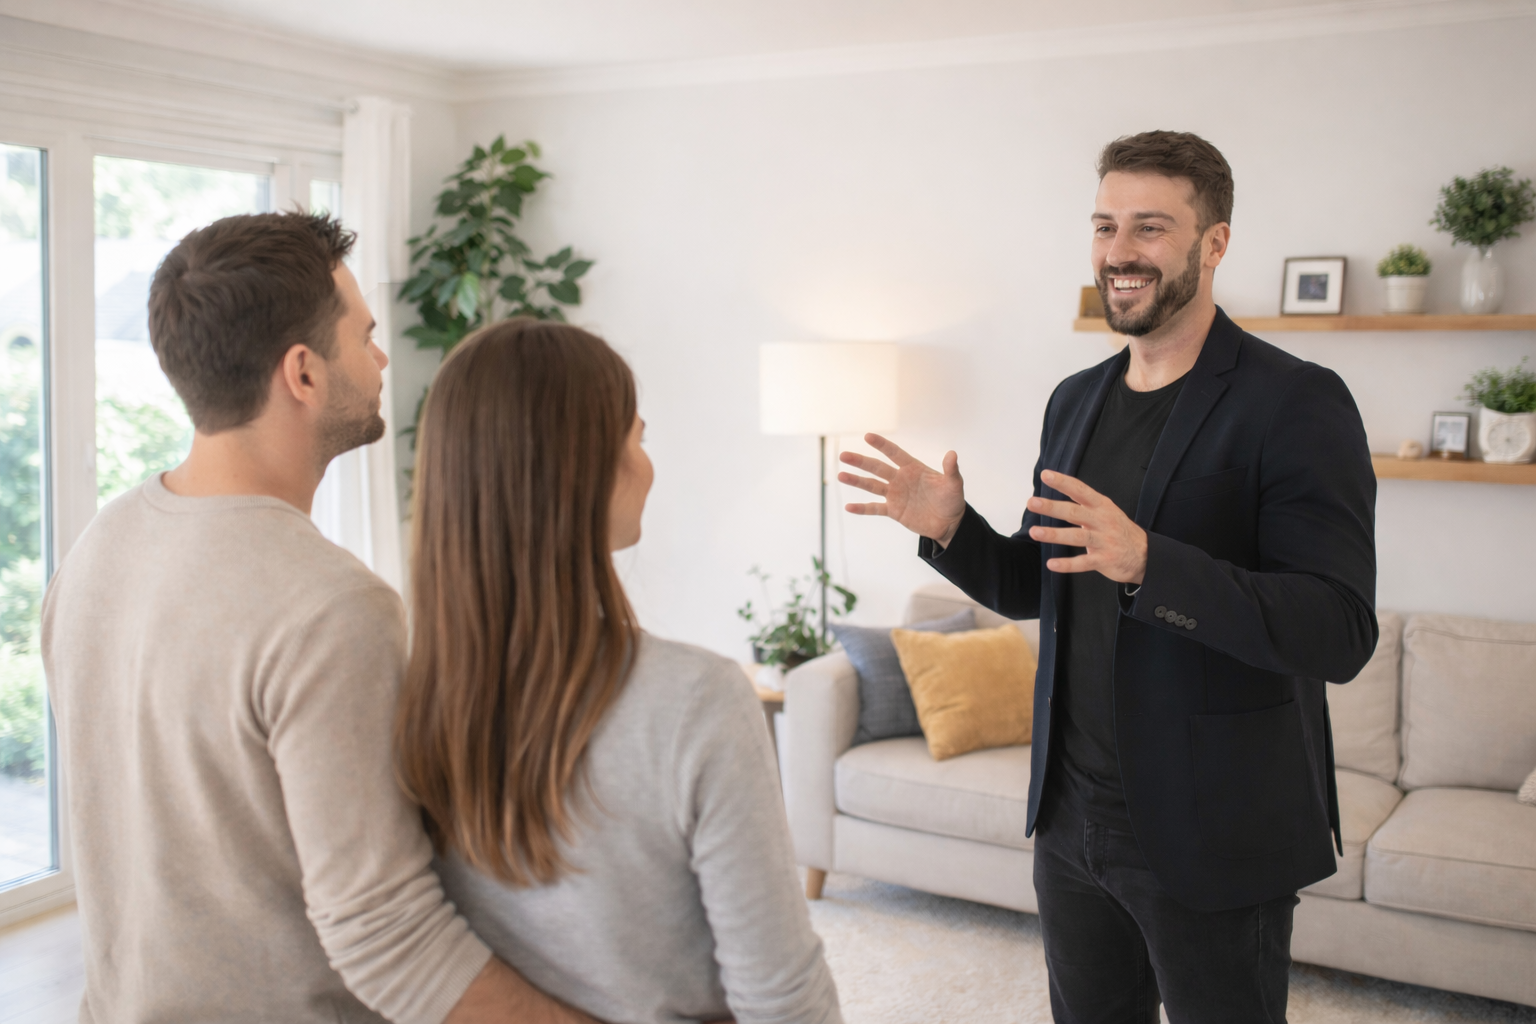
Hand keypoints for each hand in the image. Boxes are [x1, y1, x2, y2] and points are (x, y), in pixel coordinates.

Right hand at [838, 433, 965, 546]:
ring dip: (856, 481)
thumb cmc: (952, 500)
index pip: (894, 453)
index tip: (867, 436)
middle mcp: (900, 479)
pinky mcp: (894, 511)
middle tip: (844, 455)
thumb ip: (951, 470)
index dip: (882, 445)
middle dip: (860, 462)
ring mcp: (895, 495)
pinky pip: (874, 508)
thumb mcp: (954, 484)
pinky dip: (862, 508)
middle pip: (877, 468)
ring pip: (872, 486)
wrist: (949, 523)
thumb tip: (952, 454)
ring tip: (841, 475)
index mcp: (913, 468)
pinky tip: (849, 506)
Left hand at [1026, 470, 1147, 584]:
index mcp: (1101, 505)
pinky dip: (1068, 564)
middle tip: (1032, 502)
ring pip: (1077, 536)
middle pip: (1074, 512)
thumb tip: (1055, 497)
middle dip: (1052, 507)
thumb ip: (1083, 505)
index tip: (1046, 475)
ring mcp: (1104, 541)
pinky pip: (1084, 562)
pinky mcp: (1105, 560)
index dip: (1063, 482)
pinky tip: (1052, 564)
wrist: (1145, 554)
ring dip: (1055, 534)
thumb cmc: (1118, 530)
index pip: (1080, 490)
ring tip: (1035, 532)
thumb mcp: (1105, 511)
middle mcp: (1102, 520)